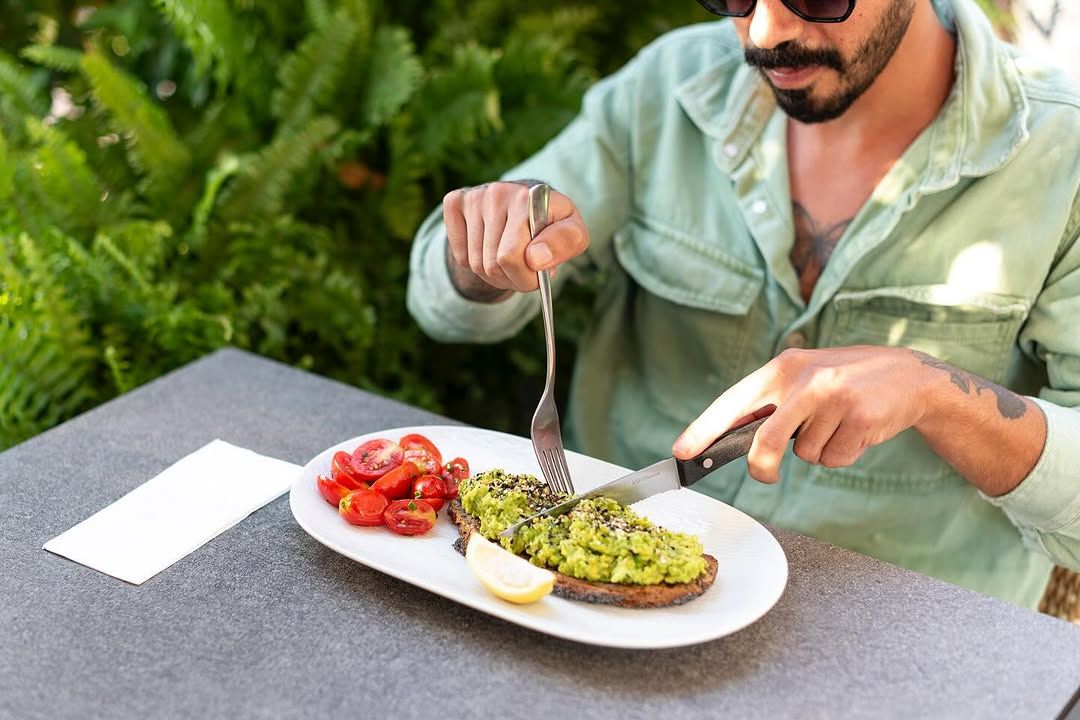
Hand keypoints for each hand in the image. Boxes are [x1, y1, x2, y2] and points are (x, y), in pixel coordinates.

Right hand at [443, 181, 588, 295]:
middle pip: (493, 265)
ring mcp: (475, 196)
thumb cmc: (552, 225)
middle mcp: (500, 192)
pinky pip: (459, 255)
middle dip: (511, 278)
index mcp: (532, 197)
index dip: (526, 277)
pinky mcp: (455, 202)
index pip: (511, 256)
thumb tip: (535, 258)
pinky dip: (473, 264)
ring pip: (475, 265)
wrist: (528, 202)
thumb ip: (565, 244)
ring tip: (509, 261)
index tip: (537, 271)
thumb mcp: (574, 234)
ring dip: (494, 275)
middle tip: (524, 269)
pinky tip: (489, 248)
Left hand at [672, 346, 934, 482]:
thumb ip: (773, 402)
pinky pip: (834, 459)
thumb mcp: (805, 377)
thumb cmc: (846, 381)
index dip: (704, 429)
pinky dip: (843, 455)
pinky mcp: (860, 418)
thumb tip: (730, 438)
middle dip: (762, 466)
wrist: (909, 377)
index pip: (733, 401)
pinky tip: (857, 430)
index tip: (682, 452)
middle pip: (766, 440)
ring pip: (806, 455)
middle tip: (766, 476)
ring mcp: (834, 398)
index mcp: (783, 367)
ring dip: (820, 451)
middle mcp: (805, 380)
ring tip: (839, 426)